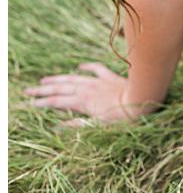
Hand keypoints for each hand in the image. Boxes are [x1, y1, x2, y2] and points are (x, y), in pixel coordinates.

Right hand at [24, 62, 152, 126]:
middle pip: (60, 88)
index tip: (31, 103)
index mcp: (83, 102)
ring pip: (73, 78)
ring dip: (58, 79)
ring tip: (44, 80)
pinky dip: (87, 67)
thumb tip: (58, 126)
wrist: (143, 101)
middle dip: (43, 90)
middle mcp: (87, 90)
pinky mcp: (110, 77)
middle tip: (28, 90)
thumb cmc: (122, 119)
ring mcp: (98, 82)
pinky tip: (79, 66)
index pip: (57, 102)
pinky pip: (96, 69)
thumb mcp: (99, 126)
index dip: (43, 103)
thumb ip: (77, 125)